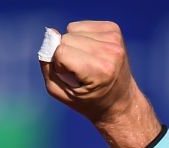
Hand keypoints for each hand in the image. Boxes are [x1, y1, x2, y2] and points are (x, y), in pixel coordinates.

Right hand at [39, 21, 160, 147]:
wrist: (120, 101)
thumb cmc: (89, 101)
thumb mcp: (63, 94)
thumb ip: (48, 68)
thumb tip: (50, 33)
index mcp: (100, 70)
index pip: (61, 52)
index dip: (59, 64)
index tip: (69, 76)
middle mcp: (110, 51)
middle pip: (66, 38)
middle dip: (65, 53)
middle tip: (79, 71)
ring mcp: (114, 39)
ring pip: (72, 30)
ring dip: (73, 45)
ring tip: (86, 62)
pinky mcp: (114, 29)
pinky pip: (81, 25)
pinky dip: (80, 37)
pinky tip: (90, 52)